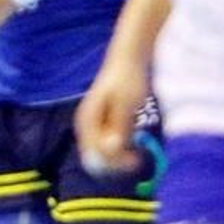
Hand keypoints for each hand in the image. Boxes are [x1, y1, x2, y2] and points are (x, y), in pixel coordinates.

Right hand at [75, 58, 149, 176]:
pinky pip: (107, 143)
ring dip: (119, 153)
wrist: (127, 61)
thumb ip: (118, 128)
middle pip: (95, 155)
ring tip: (138, 144)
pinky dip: (121, 144)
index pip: (93, 153)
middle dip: (116, 160)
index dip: (113, 162)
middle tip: (138, 159)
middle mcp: (85, 125)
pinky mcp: (101, 123)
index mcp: (87, 120)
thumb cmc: (127, 81)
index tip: (135, 160)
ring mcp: (92, 124)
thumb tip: (111, 150)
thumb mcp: (126, 106)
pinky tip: (134, 137)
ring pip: (102, 150)